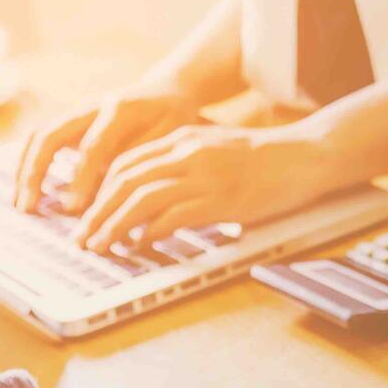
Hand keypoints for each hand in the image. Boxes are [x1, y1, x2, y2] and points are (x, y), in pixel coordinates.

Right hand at [14, 88, 205, 214]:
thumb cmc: (173, 120)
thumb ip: (139, 161)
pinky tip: (25, 190)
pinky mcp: (70, 121)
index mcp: (120, 109)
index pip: (92, 147)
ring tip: (19, 203)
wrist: (168, 91)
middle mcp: (91, 106)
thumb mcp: (168, 138)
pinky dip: (29, 164)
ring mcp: (76, 112)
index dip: (81, 179)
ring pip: (39, 135)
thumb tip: (113, 195)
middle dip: (35, 173)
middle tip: (29, 208)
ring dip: (25, 170)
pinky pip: (41, 139)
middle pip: (51, 136)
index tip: (73, 209)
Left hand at [71, 123, 327, 251]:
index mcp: (182, 140)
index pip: (125, 163)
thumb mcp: (215, 151)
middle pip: (124, 181)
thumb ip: (184, 165)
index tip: (88, 215)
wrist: (305, 155)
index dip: (99, 191)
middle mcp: (186, 154)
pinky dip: (149, 233)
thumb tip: (155, 198)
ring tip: (100, 246)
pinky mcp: (220, 199)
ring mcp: (203, 176)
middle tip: (82, 238)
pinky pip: (172, 216)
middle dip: (96, 213)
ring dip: (113, 226)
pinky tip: (140, 246)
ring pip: (140, 199)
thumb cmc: (265, 159)